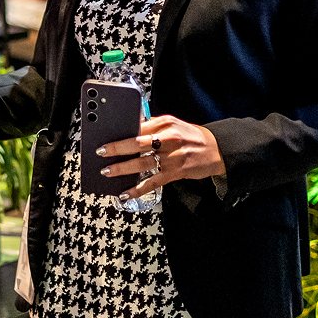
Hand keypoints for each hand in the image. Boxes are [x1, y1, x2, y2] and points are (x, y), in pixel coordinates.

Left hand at [97, 114, 225, 199]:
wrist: (217, 150)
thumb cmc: (191, 136)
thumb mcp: (172, 123)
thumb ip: (152, 125)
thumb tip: (129, 129)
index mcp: (164, 123)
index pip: (137, 127)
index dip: (120, 133)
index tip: (106, 136)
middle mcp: (168, 139)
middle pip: (137, 143)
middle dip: (117, 148)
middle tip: (101, 152)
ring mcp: (172, 157)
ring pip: (142, 163)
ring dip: (123, 168)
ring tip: (108, 172)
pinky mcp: (176, 172)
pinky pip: (153, 182)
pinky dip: (138, 189)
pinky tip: (126, 193)